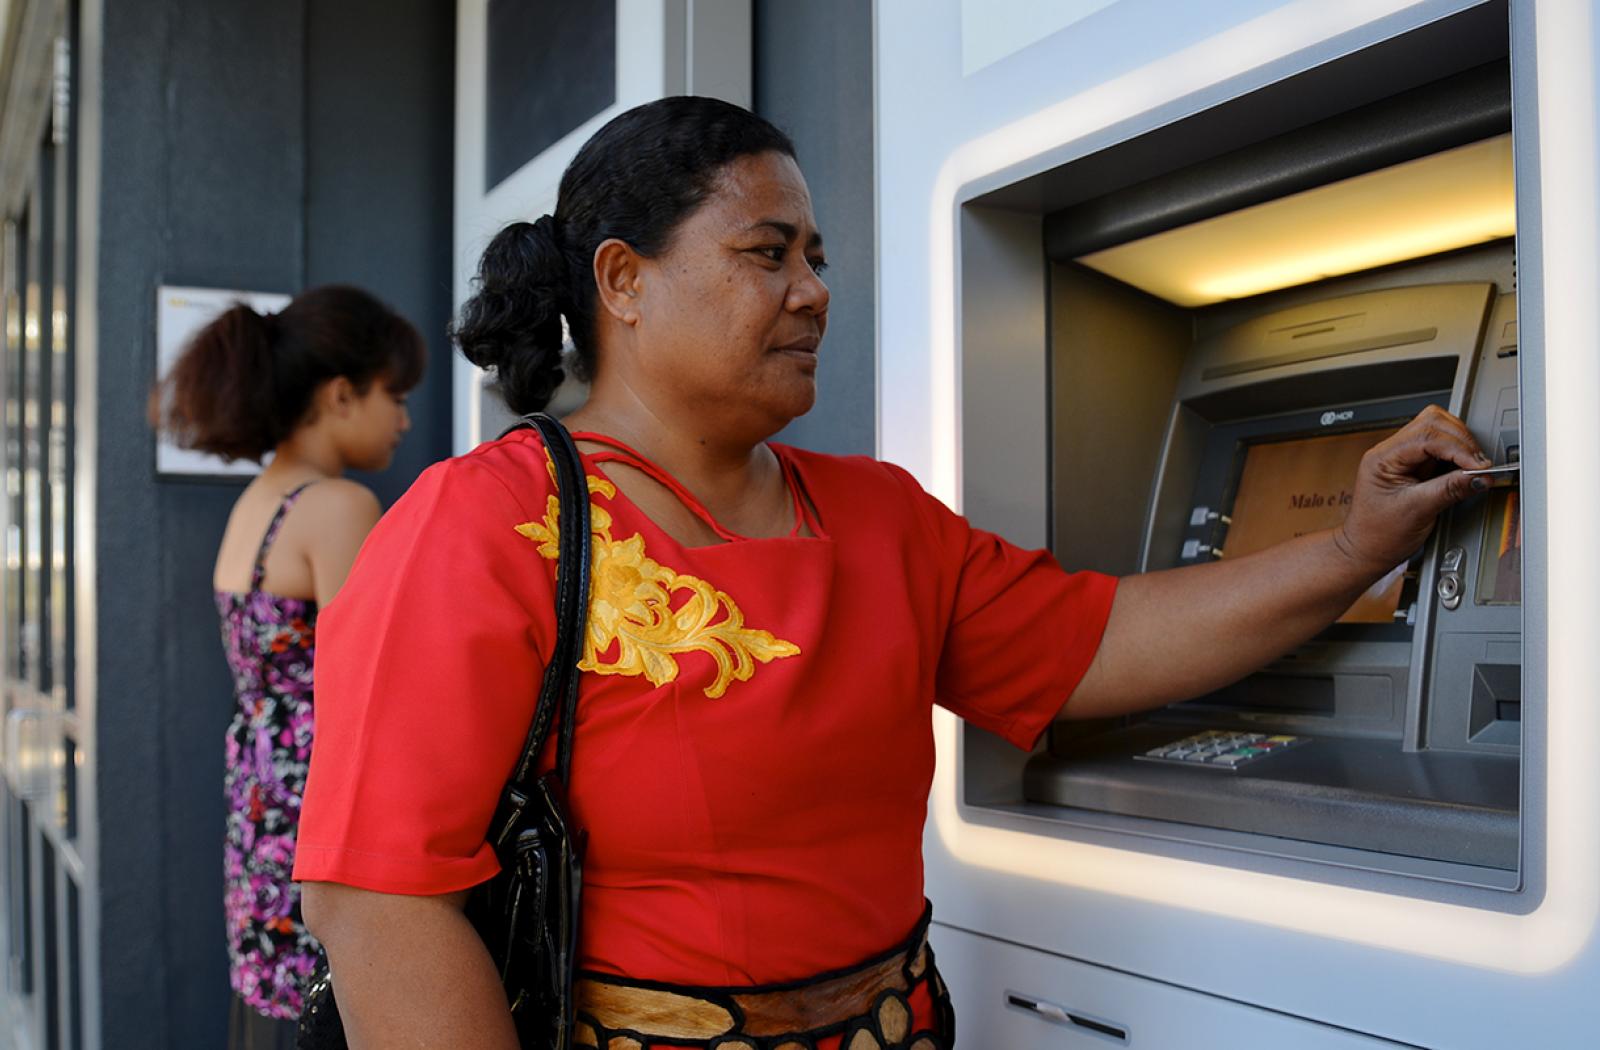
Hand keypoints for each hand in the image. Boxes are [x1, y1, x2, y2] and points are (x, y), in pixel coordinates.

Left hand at [1335, 405, 1490, 573]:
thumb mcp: (1417, 511)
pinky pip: (1440, 448)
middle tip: (1478, 465)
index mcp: (1382, 457)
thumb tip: (1479, 476)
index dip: (1457, 448)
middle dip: (1461, 441)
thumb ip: (1450, 489)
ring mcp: (1402, 456)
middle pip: (1433, 422)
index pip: (1426, 436)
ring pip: (1439, 430)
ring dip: (1461, 445)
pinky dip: (1457, 455)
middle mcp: (1390, 451)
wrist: (1366, 549)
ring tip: (1472, 468)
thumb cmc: (1378, 534)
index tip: (1478, 466)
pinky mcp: (1414, 465)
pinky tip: (1463, 470)